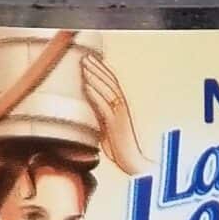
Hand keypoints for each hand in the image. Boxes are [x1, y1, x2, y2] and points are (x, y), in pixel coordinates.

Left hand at [80, 51, 142, 173]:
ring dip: (95, 76)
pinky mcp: (115, 124)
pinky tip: (87, 86)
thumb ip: (101, 117)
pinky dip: (95, 94)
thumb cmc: (121, 148)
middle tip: (85, 56)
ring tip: (84, 65)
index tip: (91, 60)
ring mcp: (119, 115)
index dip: (102, 70)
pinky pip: (104, 105)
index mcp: (121, 107)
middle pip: (110, 82)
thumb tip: (88, 110)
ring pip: (107, 90)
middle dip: (97, 68)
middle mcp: (122, 108)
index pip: (112, 84)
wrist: (134, 163)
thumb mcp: (108, 129)